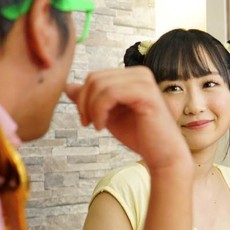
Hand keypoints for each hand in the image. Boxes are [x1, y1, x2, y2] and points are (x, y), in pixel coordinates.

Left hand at [65, 68, 189, 170]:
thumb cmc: (139, 136)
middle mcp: (140, 73)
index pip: (96, 76)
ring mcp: (144, 81)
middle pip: (95, 78)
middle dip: (84, 102)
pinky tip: (102, 126)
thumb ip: (91, 100)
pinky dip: (99, 111)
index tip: (86, 119)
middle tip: (87, 123)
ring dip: (91, 108)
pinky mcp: (145, 93)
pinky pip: (110, 93)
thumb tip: (67, 86)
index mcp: (133, 76)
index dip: (83, 97)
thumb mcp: (108, 115)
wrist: (162, 155)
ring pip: (99, 84)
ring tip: (97, 126)